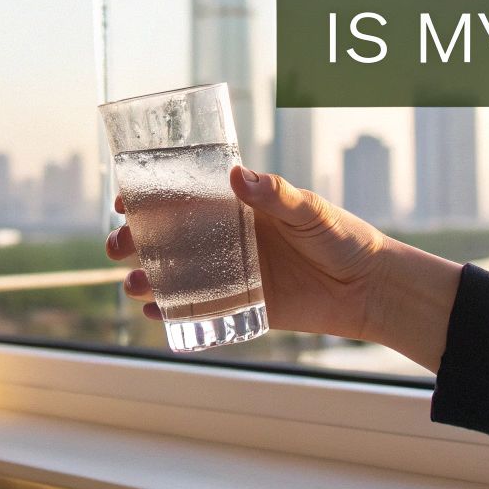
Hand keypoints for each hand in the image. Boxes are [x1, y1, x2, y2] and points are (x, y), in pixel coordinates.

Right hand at [105, 165, 463, 371]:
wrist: (370, 288)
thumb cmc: (343, 238)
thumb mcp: (311, 211)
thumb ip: (276, 195)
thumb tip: (239, 176)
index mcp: (240, 207)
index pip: (186, 197)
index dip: (151, 198)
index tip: (124, 200)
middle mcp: (230, 238)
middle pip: (171, 237)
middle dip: (137, 240)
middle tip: (118, 246)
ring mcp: (234, 273)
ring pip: (178, 274)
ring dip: (150, 277)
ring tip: (134, 284)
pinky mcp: (244, 306)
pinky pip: (201, 309)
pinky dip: (174, 311)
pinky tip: (154, 312)